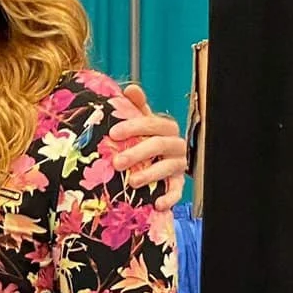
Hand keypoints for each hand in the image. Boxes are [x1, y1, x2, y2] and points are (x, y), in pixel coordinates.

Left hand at [119, 83, 187, 210]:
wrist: (159, 162)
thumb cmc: (146, 140)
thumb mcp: (140, 122)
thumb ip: (136, 106)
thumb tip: (131, 89)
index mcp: (165, 128)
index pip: (152, 123)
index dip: (134, 127)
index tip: (113, 133)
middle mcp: (175, 145)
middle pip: (159, 145)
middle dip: (138, 153)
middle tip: (117, 162)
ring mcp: (178, 165)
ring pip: (168, 167)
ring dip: (150, 174)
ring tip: (132, 181)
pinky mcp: (178, 184)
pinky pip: (177, 191)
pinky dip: (168, 198)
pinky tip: (156, 203)